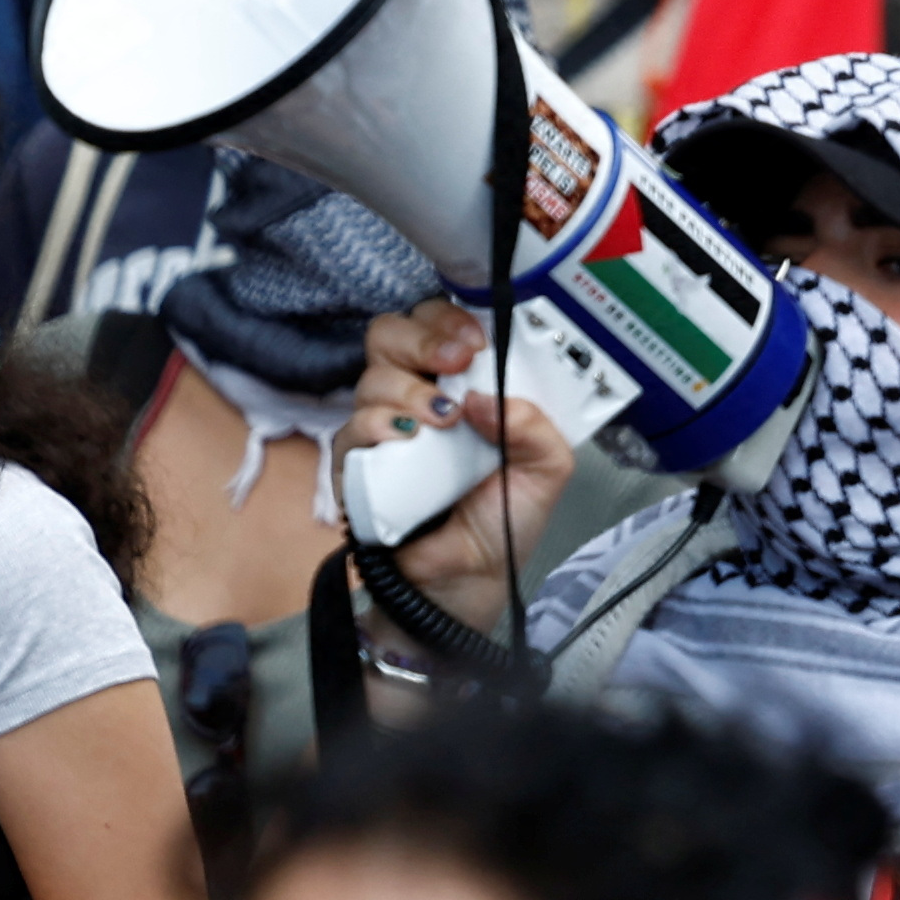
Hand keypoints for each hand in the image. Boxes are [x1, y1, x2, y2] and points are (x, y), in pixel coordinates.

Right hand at [335, 299, 578, 621]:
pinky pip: (351, 429)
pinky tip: (406, 441)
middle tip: (455, 363)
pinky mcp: (356, 465)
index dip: (449, 321)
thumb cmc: (503, 518)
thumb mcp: (547, 466)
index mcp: (461, 387)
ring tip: (443, 422)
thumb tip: (485, 397)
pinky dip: (379, 427)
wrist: (471, 579)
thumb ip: (535, 424)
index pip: (437, 325)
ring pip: (373, 379)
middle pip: (391, 336)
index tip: (476, 343)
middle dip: (422, 339)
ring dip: (410, 390)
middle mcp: (416, 398)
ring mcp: (383, 429)